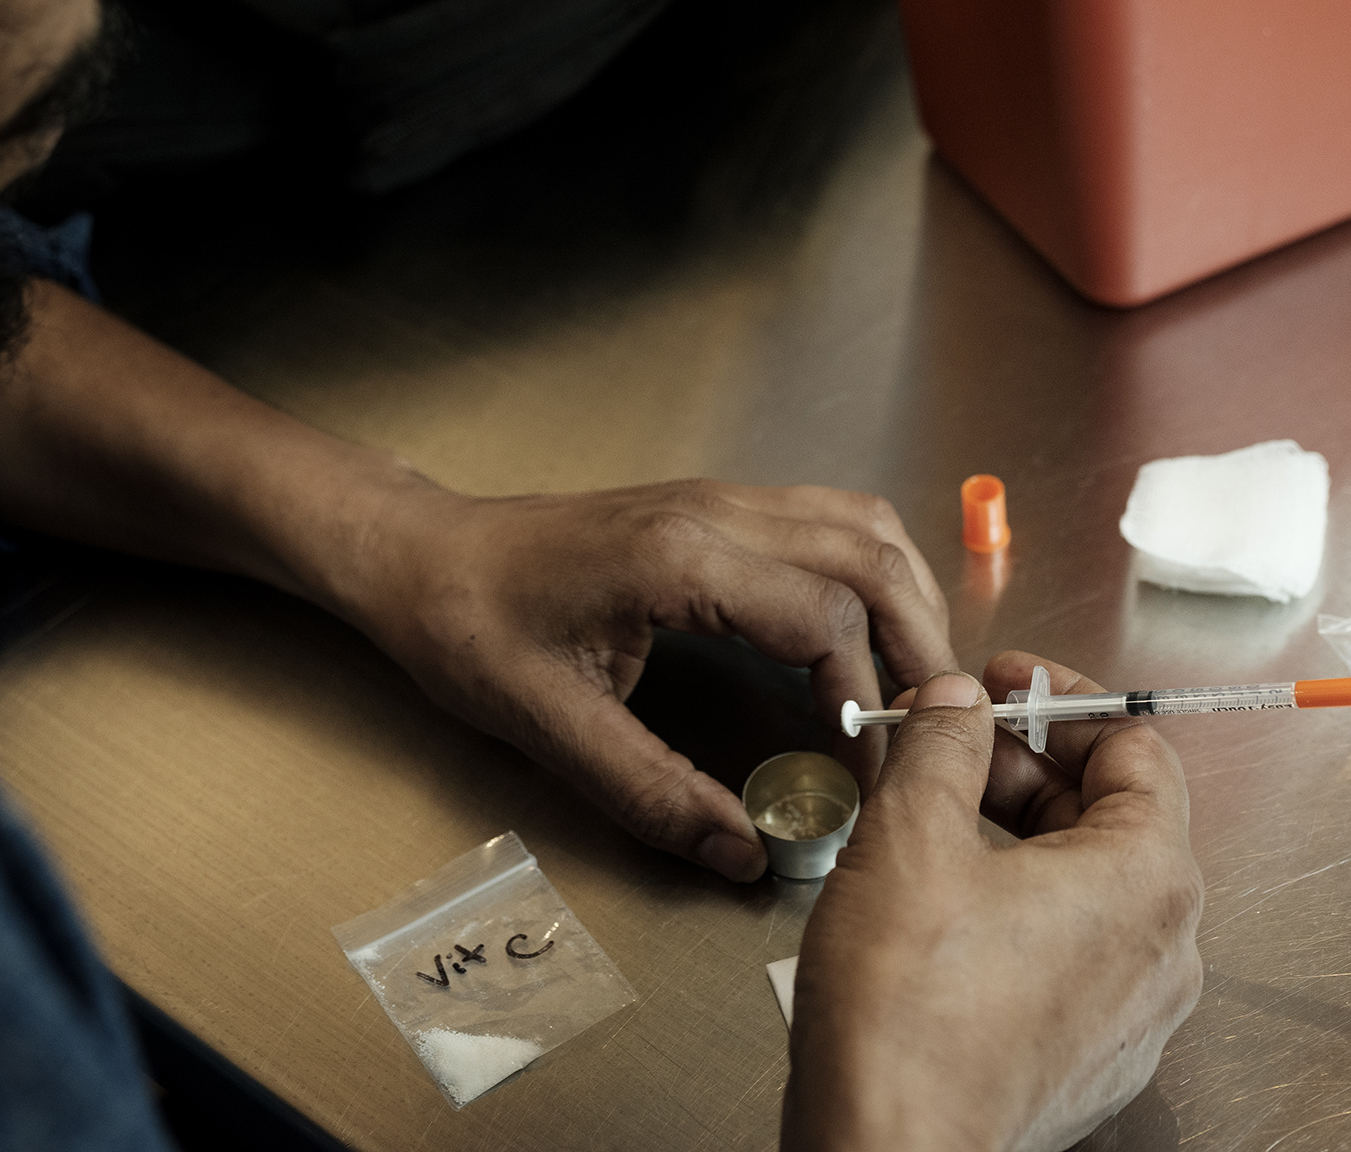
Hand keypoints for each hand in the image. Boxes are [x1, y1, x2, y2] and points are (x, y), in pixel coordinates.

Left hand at [339, 477, 953, 881]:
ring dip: (906, 599)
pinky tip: (865, 633)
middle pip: (870, 555)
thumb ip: (652, 792)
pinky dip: (872, 575)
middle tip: (926, 725)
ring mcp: (723, 496)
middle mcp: (716, 509)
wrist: (424, 555)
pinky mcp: (720, 504)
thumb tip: (740, 853)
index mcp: (677, 557)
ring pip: (864, 524)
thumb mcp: (549, 725)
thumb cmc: (470, 626)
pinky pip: (831, 520)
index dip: (862, 697)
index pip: (824, 615)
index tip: (862, 768)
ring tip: (909, 682)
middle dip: (917, 642)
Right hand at [783, 658, 1203, 1151]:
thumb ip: (943, 745)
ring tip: (932, 822)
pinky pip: (1072, 952)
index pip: (1135, 746)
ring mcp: (1133, 1013)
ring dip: (1016, 835)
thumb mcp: (911, 833)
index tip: (1000, 685)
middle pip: (1111, 815)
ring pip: (1088, 885)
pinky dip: (1020, 907)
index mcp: (1148, 879)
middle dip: (1025, 767)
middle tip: (947, 747)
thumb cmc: (908, 1010)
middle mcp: (1165, 949)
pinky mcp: (1092, 1058)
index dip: (1059, 701)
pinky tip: (945, 905)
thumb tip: (957, 701)